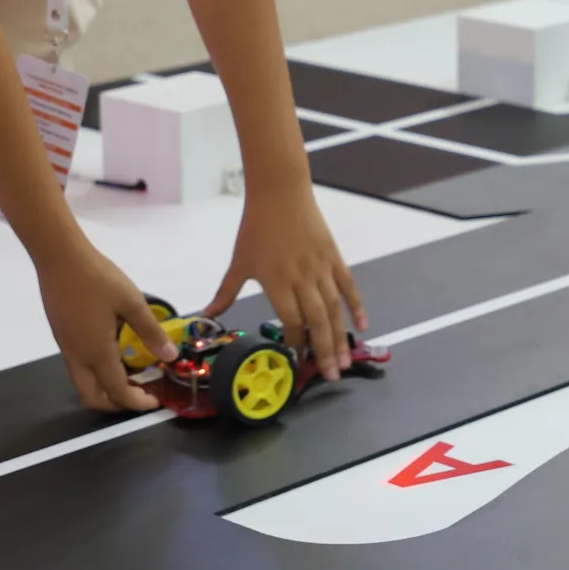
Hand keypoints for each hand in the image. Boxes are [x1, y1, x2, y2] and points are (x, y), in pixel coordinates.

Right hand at [36, 241, 176, 412]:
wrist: (59, 258)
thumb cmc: (97, 278)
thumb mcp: (131, 302)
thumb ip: (150, 331)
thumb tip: (169, 357)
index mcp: (97, 353)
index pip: (117, 392)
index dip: (138, 402)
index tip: (155, 400)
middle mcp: (78, 357)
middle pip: (93, 398)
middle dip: (117, 404)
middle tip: (140, 393)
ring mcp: (66, 348)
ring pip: (83, 384)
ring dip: (105, 389)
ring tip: (130, 374)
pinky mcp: (61, 337)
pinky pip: (79, 368)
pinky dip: (96, 373)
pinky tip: (112, 353)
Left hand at [206, 184, 365, 381]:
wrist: (280, 193)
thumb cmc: (256, 227)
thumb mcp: (239, 262)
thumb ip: (225, 292)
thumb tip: (206, 316)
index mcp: (277, 283)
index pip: (292, 321)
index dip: (296, 343)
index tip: (297, 362)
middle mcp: (303, 280)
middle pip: (317, 321)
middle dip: (324, 351)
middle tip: (332, 376)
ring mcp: (322, 269)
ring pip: (335, 309)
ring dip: (340, 337)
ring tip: (346, 362)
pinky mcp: (334, 258)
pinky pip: (348, 286)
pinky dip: (356, 306)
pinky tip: (361, 326)